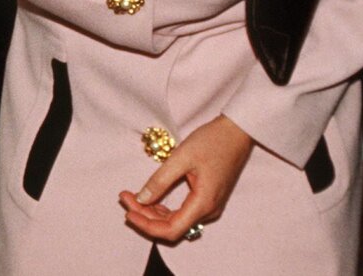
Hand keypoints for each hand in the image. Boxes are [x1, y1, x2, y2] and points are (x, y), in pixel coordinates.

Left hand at [118, 115, 253, 241]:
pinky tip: (150, 197)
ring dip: (153, 212)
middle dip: (145, 215)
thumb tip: (141, 199)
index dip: (146, 225)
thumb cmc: (213, 141)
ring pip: (176, 220)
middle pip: (172, 227)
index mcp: (203, 203)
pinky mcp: (208, 199)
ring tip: (133, 196)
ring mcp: (209, 206)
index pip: (171, 230)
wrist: (236, 132)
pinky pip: (183, 212)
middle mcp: (208, 210)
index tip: (128, 212)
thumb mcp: (181, 158)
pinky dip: (164, 207)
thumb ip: (160, 181)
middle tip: (125, 197)